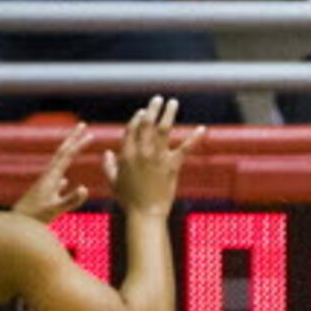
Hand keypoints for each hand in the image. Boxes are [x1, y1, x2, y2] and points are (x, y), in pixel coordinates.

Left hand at [11, 122, 92, 223]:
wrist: (14, 226)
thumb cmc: (32, 219)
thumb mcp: (53, 210)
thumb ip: (70, 200)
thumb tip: (85, 188)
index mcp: (50, 178)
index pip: (67, 156)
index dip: (78, 144)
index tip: (90, 133)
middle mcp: (47, 177)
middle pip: (61, 153)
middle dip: (72, 138)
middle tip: (82, 124)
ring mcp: (45, 186)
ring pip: (59, 165)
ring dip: (69, 153)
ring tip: (76, 146)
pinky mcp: (43, 196)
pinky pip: (56, 181)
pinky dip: (63, 177)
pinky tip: (65, 181)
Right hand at [103, 96, 198, 217]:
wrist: (145, 212)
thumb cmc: (128, 199)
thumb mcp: (113, 181)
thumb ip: (109, 165)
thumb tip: (106, 153)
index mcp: (126, 154)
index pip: (131, 129)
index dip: (137, 119)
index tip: (142, 111)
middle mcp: (141, 151)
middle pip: (146, 124)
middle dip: (152, 109)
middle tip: (158, 99)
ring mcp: (157, 157)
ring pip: (163, 129)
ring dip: (168, 114)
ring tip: (173, 102)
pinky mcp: (173, 165)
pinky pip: (185, 148)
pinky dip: (195, 138)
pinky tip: (203, 128)